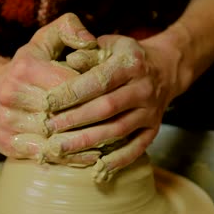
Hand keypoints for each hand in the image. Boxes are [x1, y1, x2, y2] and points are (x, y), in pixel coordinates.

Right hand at [0, 13, 102, 165]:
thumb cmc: (29, 65)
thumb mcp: (46, 40)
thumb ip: (69, 29)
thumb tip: (90, 42)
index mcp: (24, 67)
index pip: (69, 85)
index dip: (93, 93)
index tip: (114, 97)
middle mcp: (10, 94)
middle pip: (62, 113)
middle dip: (92, 120)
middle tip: (119, 124)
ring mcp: (6, 121)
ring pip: (54, 137)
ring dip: (84, 143)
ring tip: (112, 142)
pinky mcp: (5, 143)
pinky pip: (44, 154)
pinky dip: (69, 158)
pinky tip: (91, 156)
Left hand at [45, 34, 186, 181]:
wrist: (165, 70)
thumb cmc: (126, 57)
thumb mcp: (110, 45)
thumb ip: (89, 52)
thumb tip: (70, 61)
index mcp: (130, 64)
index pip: (98, 81)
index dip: (72, 93)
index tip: (47, 103)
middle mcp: (144, 88)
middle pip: (106, 108)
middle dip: (75, 120)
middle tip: (48, 128)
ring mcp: (151, 112)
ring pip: (118, 130)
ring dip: (88, 141)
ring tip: (61, 148)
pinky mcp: (153, 130)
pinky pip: (136, 148)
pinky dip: (117, 160)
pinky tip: (96, 168)